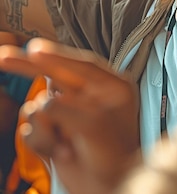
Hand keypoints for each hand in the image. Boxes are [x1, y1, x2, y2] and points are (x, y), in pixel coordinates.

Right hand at [0, 39, 140, 193]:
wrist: (111, 189)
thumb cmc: (114, 160)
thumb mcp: (94, 128)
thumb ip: (67, 110)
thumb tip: (41, 102)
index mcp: (111, 87)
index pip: (82, 64)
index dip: (57, 55)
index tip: (33, 49)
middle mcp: (89, 96)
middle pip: (54, 74)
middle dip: (27, 66)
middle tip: (3, 57)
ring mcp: (70, 114)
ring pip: (38, 106)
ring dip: (45, 129)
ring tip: (65, 147)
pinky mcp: (55, 132)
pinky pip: (32, 129)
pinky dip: (42, 143)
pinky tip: (62, 154)